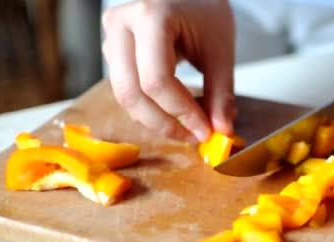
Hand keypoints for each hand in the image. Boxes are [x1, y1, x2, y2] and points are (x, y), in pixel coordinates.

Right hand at [101, 0, 235, 141]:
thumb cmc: (206, 12)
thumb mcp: (220, 51)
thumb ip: (221, 94)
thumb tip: (222, 132)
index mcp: (151, 16)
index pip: (157, 80)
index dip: (181, 113)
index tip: (205, 131)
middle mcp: (122, 24)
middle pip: (132, 92)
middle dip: (164, 123)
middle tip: (194, 136)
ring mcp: (111, 37)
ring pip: (125, 95)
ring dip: (156, 119)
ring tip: (188, 126)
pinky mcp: (112, 50)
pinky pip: (126, 90)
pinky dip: (150, 109)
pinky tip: (175, 113)